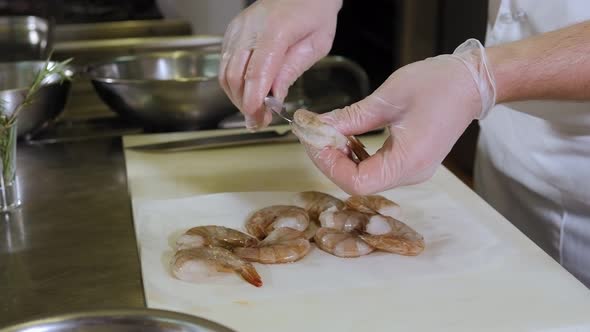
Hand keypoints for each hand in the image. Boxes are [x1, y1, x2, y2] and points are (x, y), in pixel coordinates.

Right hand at [218, 0, 341, 129]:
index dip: (253, 101)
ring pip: (225, 71)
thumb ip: (292, 70)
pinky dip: (234, 82)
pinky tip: (248, 92)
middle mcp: (250, 28)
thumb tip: (275, 97)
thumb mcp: (317, 44)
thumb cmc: (315, 12)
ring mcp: (238, 28)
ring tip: (254, 111)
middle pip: (234, 76)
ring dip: (237, 96)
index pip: (256, 73)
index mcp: (276, 31)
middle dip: (244, 104)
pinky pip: (226, 62)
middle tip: (259, 121)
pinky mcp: (233, 31)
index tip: (258, 119)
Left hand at [299, 39, 495, 194]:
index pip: (356, 183)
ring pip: (365, 178)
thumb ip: (350, 118)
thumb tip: (318, 127)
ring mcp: (412, 171)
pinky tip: (349, 137)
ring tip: (330, 133)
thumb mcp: (388, 98)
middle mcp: (411, 174)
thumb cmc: (437, 85)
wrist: (472, 83)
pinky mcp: (411, 163)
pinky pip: (376, 169)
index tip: (314, 140)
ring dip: (342, 159)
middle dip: (331, 160)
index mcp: (408, 162)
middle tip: (316, 135)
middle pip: (359, 183)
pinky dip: (357, 156)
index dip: (329, 165)